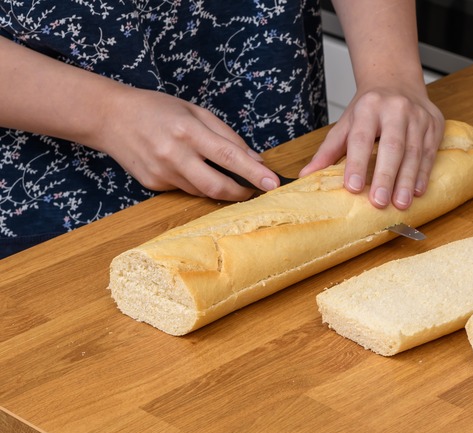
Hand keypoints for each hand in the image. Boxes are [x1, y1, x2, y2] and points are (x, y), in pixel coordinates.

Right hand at [96, 87, 282, 200]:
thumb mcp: (195, 111)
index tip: (273, 183)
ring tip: (219, 171)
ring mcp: (162, 174)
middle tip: (255, 190)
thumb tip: (255, 159)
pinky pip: (185, 190)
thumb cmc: (157, 109)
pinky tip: (187, 167)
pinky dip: (195, 182)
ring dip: (218, 186)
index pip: (229, 157)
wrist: (109, 117)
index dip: (254, 173)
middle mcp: (174, 155)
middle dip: (241, 192)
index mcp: (187, 131)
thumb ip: (226, 135)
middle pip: (217, 186)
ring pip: (202, 191)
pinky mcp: (153, 185)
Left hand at [300, 86, 443, 209]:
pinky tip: (417, 191)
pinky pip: (429, 152)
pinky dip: (423, 173)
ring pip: (413, 152)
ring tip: (399, 204)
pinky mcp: (434, 124)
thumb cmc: (369, 108)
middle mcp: (395, 109)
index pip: (361, 138)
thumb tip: (306, 176)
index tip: (352, 187)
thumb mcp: (346, 123)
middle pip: (392, 146)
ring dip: (406, 180)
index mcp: (368, 107)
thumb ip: (328, 151)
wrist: (396, 81)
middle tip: (378, 202)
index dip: (356, 163)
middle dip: (385, 176)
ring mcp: (418, 116)